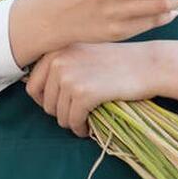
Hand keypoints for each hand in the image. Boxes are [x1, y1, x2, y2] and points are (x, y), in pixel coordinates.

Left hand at [23, 41, 162, 137]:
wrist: (147, 65)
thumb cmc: (115, 62)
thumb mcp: (81, 53)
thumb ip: (58, 65)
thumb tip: (30, 87)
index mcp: (55, 50)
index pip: (32, 86)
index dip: (46, 100)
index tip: (63, 104)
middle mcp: (58, 61)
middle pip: (45, 103)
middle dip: (61, 113)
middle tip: (78, 112)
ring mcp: (70, 76)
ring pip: (58, 115)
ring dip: (72, 122)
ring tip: (86, 118)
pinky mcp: (84, 93)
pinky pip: (73, 121)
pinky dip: (80, 128)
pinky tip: (89, 126)